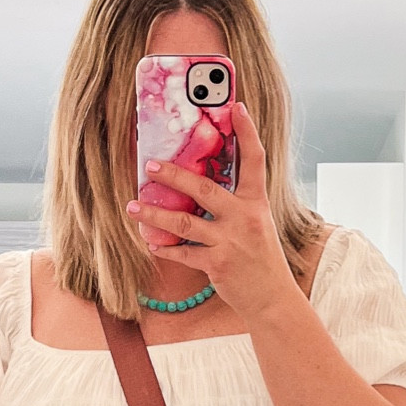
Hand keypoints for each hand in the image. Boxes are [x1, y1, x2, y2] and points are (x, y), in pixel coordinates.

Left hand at [127, 103, 299, 324]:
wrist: (272, 299)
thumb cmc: (261, 260)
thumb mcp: (257, 224)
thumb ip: (237, 204)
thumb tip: (204, 185)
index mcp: (256, 203)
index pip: (254, 159)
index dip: (247, 132)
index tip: (237, 106)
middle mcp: (244, 217)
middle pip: (205, 188)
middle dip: (174, 175)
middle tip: (150, 166)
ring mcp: (230, 242)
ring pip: (184, 222)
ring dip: (154, 213)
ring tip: (133, 206)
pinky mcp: (217, 265)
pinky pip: (183, 253)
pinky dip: (164, 248)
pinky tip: (151, 242)